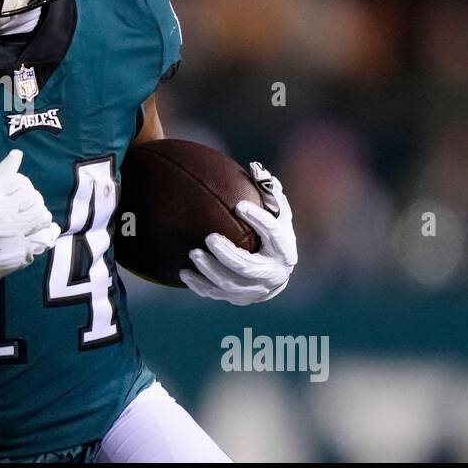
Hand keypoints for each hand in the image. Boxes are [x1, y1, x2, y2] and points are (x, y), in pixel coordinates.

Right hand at [0, 150, 60, 299]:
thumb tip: (18, 154)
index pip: (20, 181)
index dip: (23, 187)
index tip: (18, 197)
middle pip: (33, 197)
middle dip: (32, 202)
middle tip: (25, 211)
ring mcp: (11, 234)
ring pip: (43, 214)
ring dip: (41, 217)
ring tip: (31, 222)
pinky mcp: (20, 252)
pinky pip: (47, 236)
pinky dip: (49, 233)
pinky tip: (42, 233)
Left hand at [179, 162, 296, 304]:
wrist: (274, 276)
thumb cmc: (273, 237)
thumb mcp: (278, 216)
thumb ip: (269, 194)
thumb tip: (255, 167)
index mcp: (284, 250)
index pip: (274, 234)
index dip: (259, 220)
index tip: (239, 205)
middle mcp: (272, 274)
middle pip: (248, 267)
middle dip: (228, 254)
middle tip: (209, 237)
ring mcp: (254, 291)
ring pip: (230, 284)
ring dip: (210, 270)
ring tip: (193, 253)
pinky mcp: (237, 299)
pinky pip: (216, 294)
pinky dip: (199, 285)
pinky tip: (183, 272)